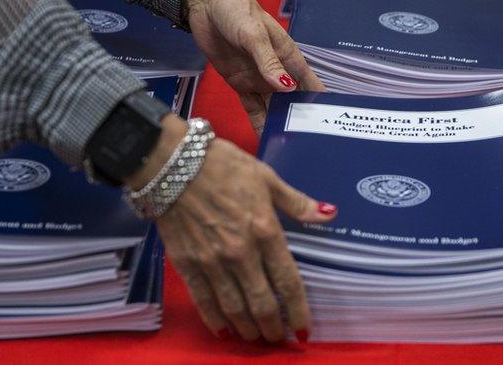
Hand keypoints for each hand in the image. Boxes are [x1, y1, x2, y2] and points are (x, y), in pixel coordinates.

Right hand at [127, 115, 336, 342]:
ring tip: (257, 339)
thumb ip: (298, 203)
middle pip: (262, 303)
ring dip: (248, 329)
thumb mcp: (267, 178)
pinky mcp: (186, 264)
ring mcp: (211, 262)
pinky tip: (224, 331)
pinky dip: (215, 320)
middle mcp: (241, 253)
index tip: (304, 331)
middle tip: (281, 340)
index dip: (299, 311)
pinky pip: (203, 301)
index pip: (288, 282)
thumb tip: (331, 213)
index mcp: (265, 231)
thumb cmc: (224, 166)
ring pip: (234, 308)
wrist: (171, 162)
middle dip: (274, 328)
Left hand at [185, 0, 324, 133]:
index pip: (309, 82)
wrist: (204, 4)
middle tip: (308, 143)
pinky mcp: (239, 83)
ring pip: (272, 107)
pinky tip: (265, 137)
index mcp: (288, 55)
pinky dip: (258, 122)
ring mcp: (258, 78)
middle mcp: (276, 70)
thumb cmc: (236, 9)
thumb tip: (286, 87)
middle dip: (299, 118)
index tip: (329, 121)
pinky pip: (252, 108)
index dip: (319, 100)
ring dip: (278, 123)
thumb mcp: (254, 34)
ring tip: (288, 146)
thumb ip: (268, 62)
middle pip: (292, 100)